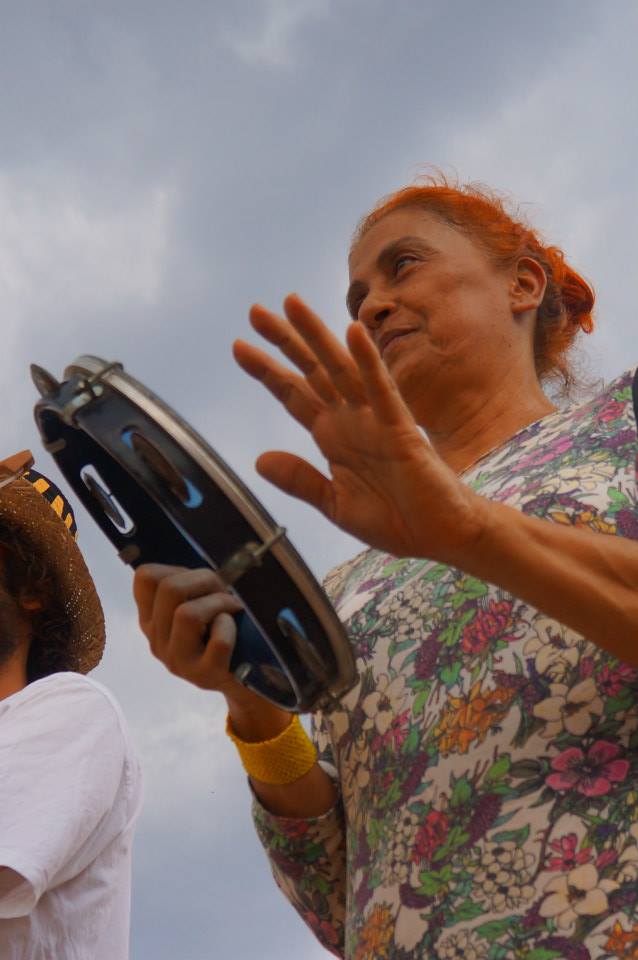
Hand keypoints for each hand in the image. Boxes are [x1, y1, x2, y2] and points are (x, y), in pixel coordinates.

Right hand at [133, 564, 246, 694]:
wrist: (243, 677)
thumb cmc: (222, 631)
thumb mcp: (197, 604)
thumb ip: (187, 585)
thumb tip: (192, 561)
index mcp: (151, 619)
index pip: (144, 577)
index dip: (177, 569)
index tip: (196, 583)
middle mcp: (157, 641)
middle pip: (169, 589)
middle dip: (205, 581)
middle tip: (223, 592)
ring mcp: (178, 662)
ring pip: (187, 614)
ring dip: (218, 603)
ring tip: (231, 610)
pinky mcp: (204, 676)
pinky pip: (218, 641)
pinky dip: (230, 627)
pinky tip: (233, 630)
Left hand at [233, 294, 487, 562]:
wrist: (438, 536)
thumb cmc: (395, 519)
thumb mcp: (335, 503)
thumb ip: (300, 480)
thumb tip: (260, 460)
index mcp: (333, 436)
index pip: (294, 395)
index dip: (267, 370)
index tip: (239, 346)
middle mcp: (350, 419)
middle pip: (311, 371)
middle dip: (284, 341)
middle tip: (254, 311)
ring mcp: (374, 419)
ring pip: (340, 369)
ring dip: (316, 335)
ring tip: (291, 304)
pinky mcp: (399, 428)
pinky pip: (381, 389)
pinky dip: (367, 361)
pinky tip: (352, 332)